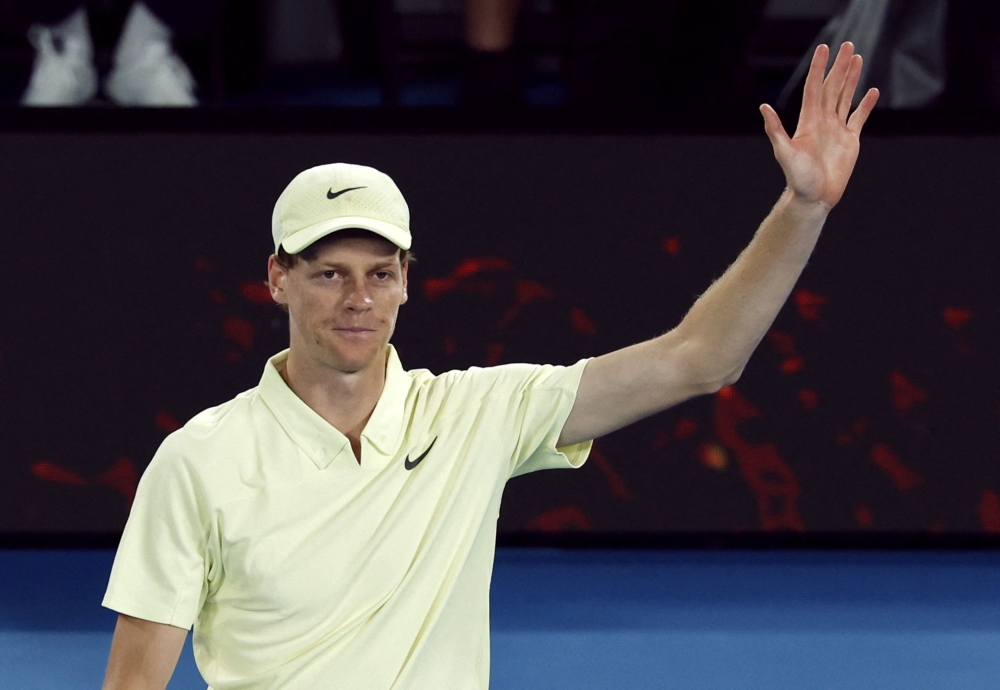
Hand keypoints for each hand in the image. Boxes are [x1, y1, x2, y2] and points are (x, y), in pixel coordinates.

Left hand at [760, 42, 878, 208]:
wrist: (813, 197)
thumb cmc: (797, 178)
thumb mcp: (784, 153)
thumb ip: (776, 130)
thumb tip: (763, 107)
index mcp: (809, 121)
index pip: (815, 87)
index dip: (819, 68)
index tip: (824, 49)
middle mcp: (823, 121)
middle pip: (832, 87)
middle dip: (840, 67)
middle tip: (849, 45)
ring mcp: (837, 130)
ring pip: (845, 97)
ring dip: (852, 79)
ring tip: (858, 59)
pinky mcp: (850, 141)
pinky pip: (859, 118)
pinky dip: (866, 105)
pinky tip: (872, 92)